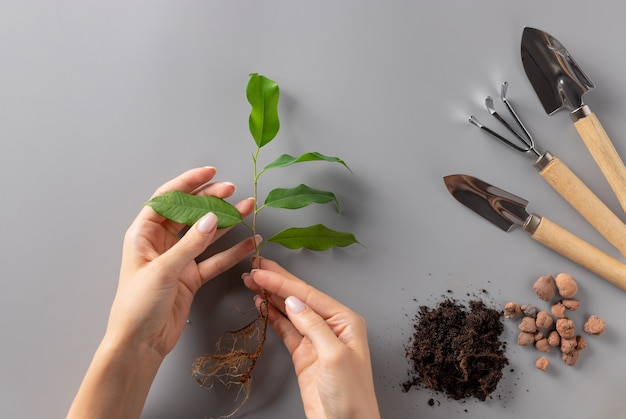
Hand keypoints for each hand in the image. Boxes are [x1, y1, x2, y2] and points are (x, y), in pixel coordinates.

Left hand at [108, 166, 256, 356]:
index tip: (210, 173)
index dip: (188, 183)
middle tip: (232, 190)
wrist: (140, 342)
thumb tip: (211, 219)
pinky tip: (249, 243)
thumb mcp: (163, 270)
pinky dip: (233, 251)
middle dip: (211, 200)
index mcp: (144, 234)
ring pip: (206, 234)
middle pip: (189, 213)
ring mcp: (178, 259)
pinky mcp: (191, 277)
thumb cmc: (138, 305)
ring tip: (247, 208)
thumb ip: (189, 244)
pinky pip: (215, 259)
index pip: (167, 199)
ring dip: (227, 222)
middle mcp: (161, 243)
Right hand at [243, 258, 379, 418]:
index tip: (262, 270)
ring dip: (271, 296)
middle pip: (299, 298)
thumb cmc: (351, 395)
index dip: (283, 281)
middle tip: (254, 269)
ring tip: (252, 282)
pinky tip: (262, 304)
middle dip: (275, 282)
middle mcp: (331, 326)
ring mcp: (316, 339)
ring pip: (289, 311)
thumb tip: (294, 301)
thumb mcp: (334, 355)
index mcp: (345, 321)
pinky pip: (285, 329)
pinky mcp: (303, 354)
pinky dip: (272, 315)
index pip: (308, 294)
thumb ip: (313, 325)